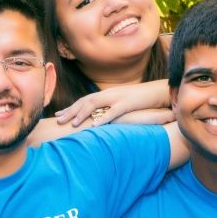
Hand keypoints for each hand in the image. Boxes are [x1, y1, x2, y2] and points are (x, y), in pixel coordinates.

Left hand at [54, 80, 169, 126]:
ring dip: (82, 114)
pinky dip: (103, 118)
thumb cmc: (139, 100)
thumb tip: (98, 119)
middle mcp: (108, 94)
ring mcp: (117, 97)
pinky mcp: (128, 103)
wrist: (158, 91)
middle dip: (70, 111)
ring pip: (95, 104)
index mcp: (106, 94)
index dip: (71, 108)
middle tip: (58, 121)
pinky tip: (95, 126)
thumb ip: (109, 108)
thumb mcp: (121, 103)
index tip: (58, 115)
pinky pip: (113, 111)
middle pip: (85, 102)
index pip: (84, 100)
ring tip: (72, 125)